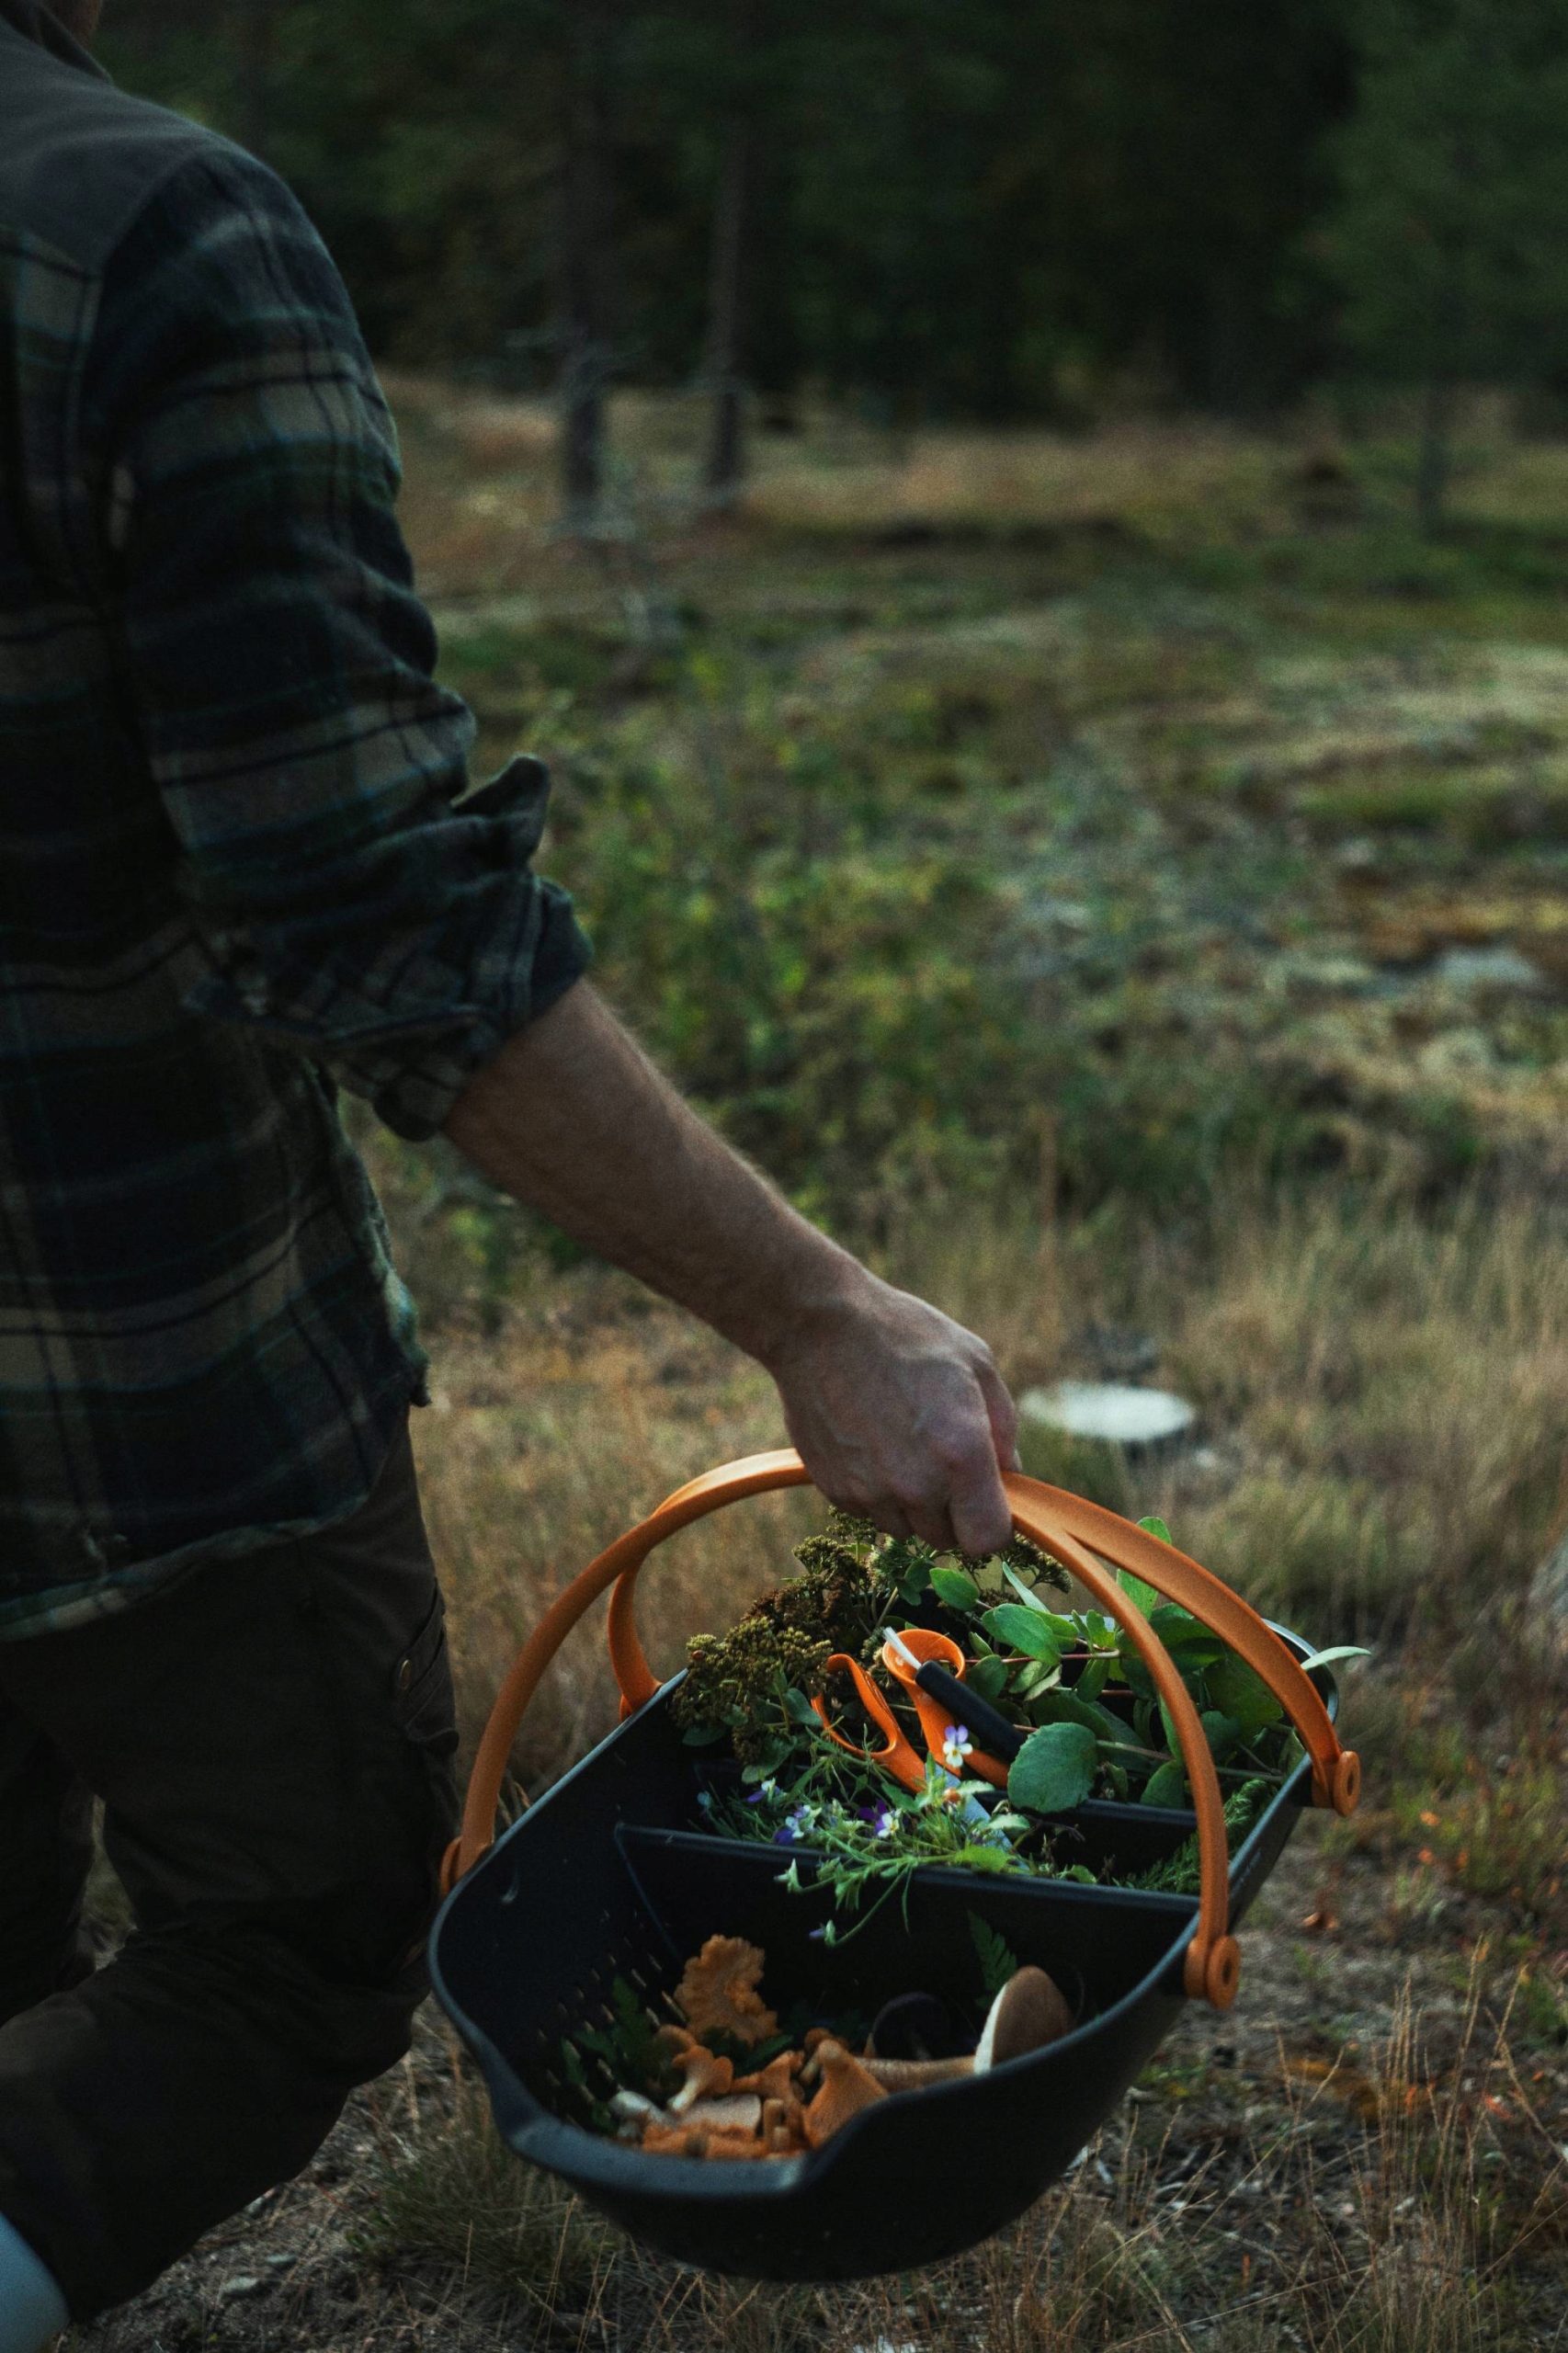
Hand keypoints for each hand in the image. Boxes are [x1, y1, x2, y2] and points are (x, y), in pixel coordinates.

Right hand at [759, 1269, 1019, 1557]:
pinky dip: (875, 1488)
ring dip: (911, 1502)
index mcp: (961, 1454)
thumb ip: (1003, 1428)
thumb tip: (1010, 1475)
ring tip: (900, 1442)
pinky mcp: (835, 1490)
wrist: (819, 1325)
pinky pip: (869, 1511)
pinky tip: (870, 1440)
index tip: (986, 1497)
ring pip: (905, 1528)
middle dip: (952, 1509)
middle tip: (940, 1457)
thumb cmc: (905, 1336)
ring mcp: (870, 1492)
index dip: (992, 1523)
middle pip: (946, 1538)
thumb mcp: (975, 1363)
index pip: (988, 1540)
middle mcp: (915, 1484)